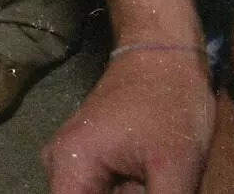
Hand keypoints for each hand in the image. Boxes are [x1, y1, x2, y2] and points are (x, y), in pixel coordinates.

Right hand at [43, 48, 214, 193]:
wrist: (163, 54)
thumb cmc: (167, 104)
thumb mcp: (174, 168)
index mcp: (69, 166)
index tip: (143, 193)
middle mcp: (59, 164)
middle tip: (159, 184)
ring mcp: (72, 158)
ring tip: (160, 177)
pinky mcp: (89, 156)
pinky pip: (104, 190)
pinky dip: (131, 193)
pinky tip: (157, 182)